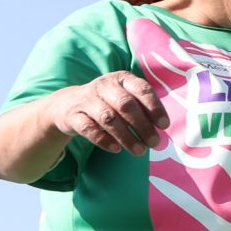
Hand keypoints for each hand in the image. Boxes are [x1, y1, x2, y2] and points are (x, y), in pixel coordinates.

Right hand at [51, 70, 166, 154]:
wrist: (66, 104)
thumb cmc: (105, 101)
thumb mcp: (123, 96)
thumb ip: (141, 107)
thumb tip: (160, 129)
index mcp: (121, 78)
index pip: (142, 90)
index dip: (155, 108)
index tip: (164, 126)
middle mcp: (103, 86)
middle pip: (125, 105)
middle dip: (142, 125)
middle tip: (154, 142)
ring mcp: (86, 100)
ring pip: (108, 118)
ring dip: (126, 136)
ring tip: (139, 151)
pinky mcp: (73, 116)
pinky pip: (89, 129)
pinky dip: (104, 140)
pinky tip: (116, 149)